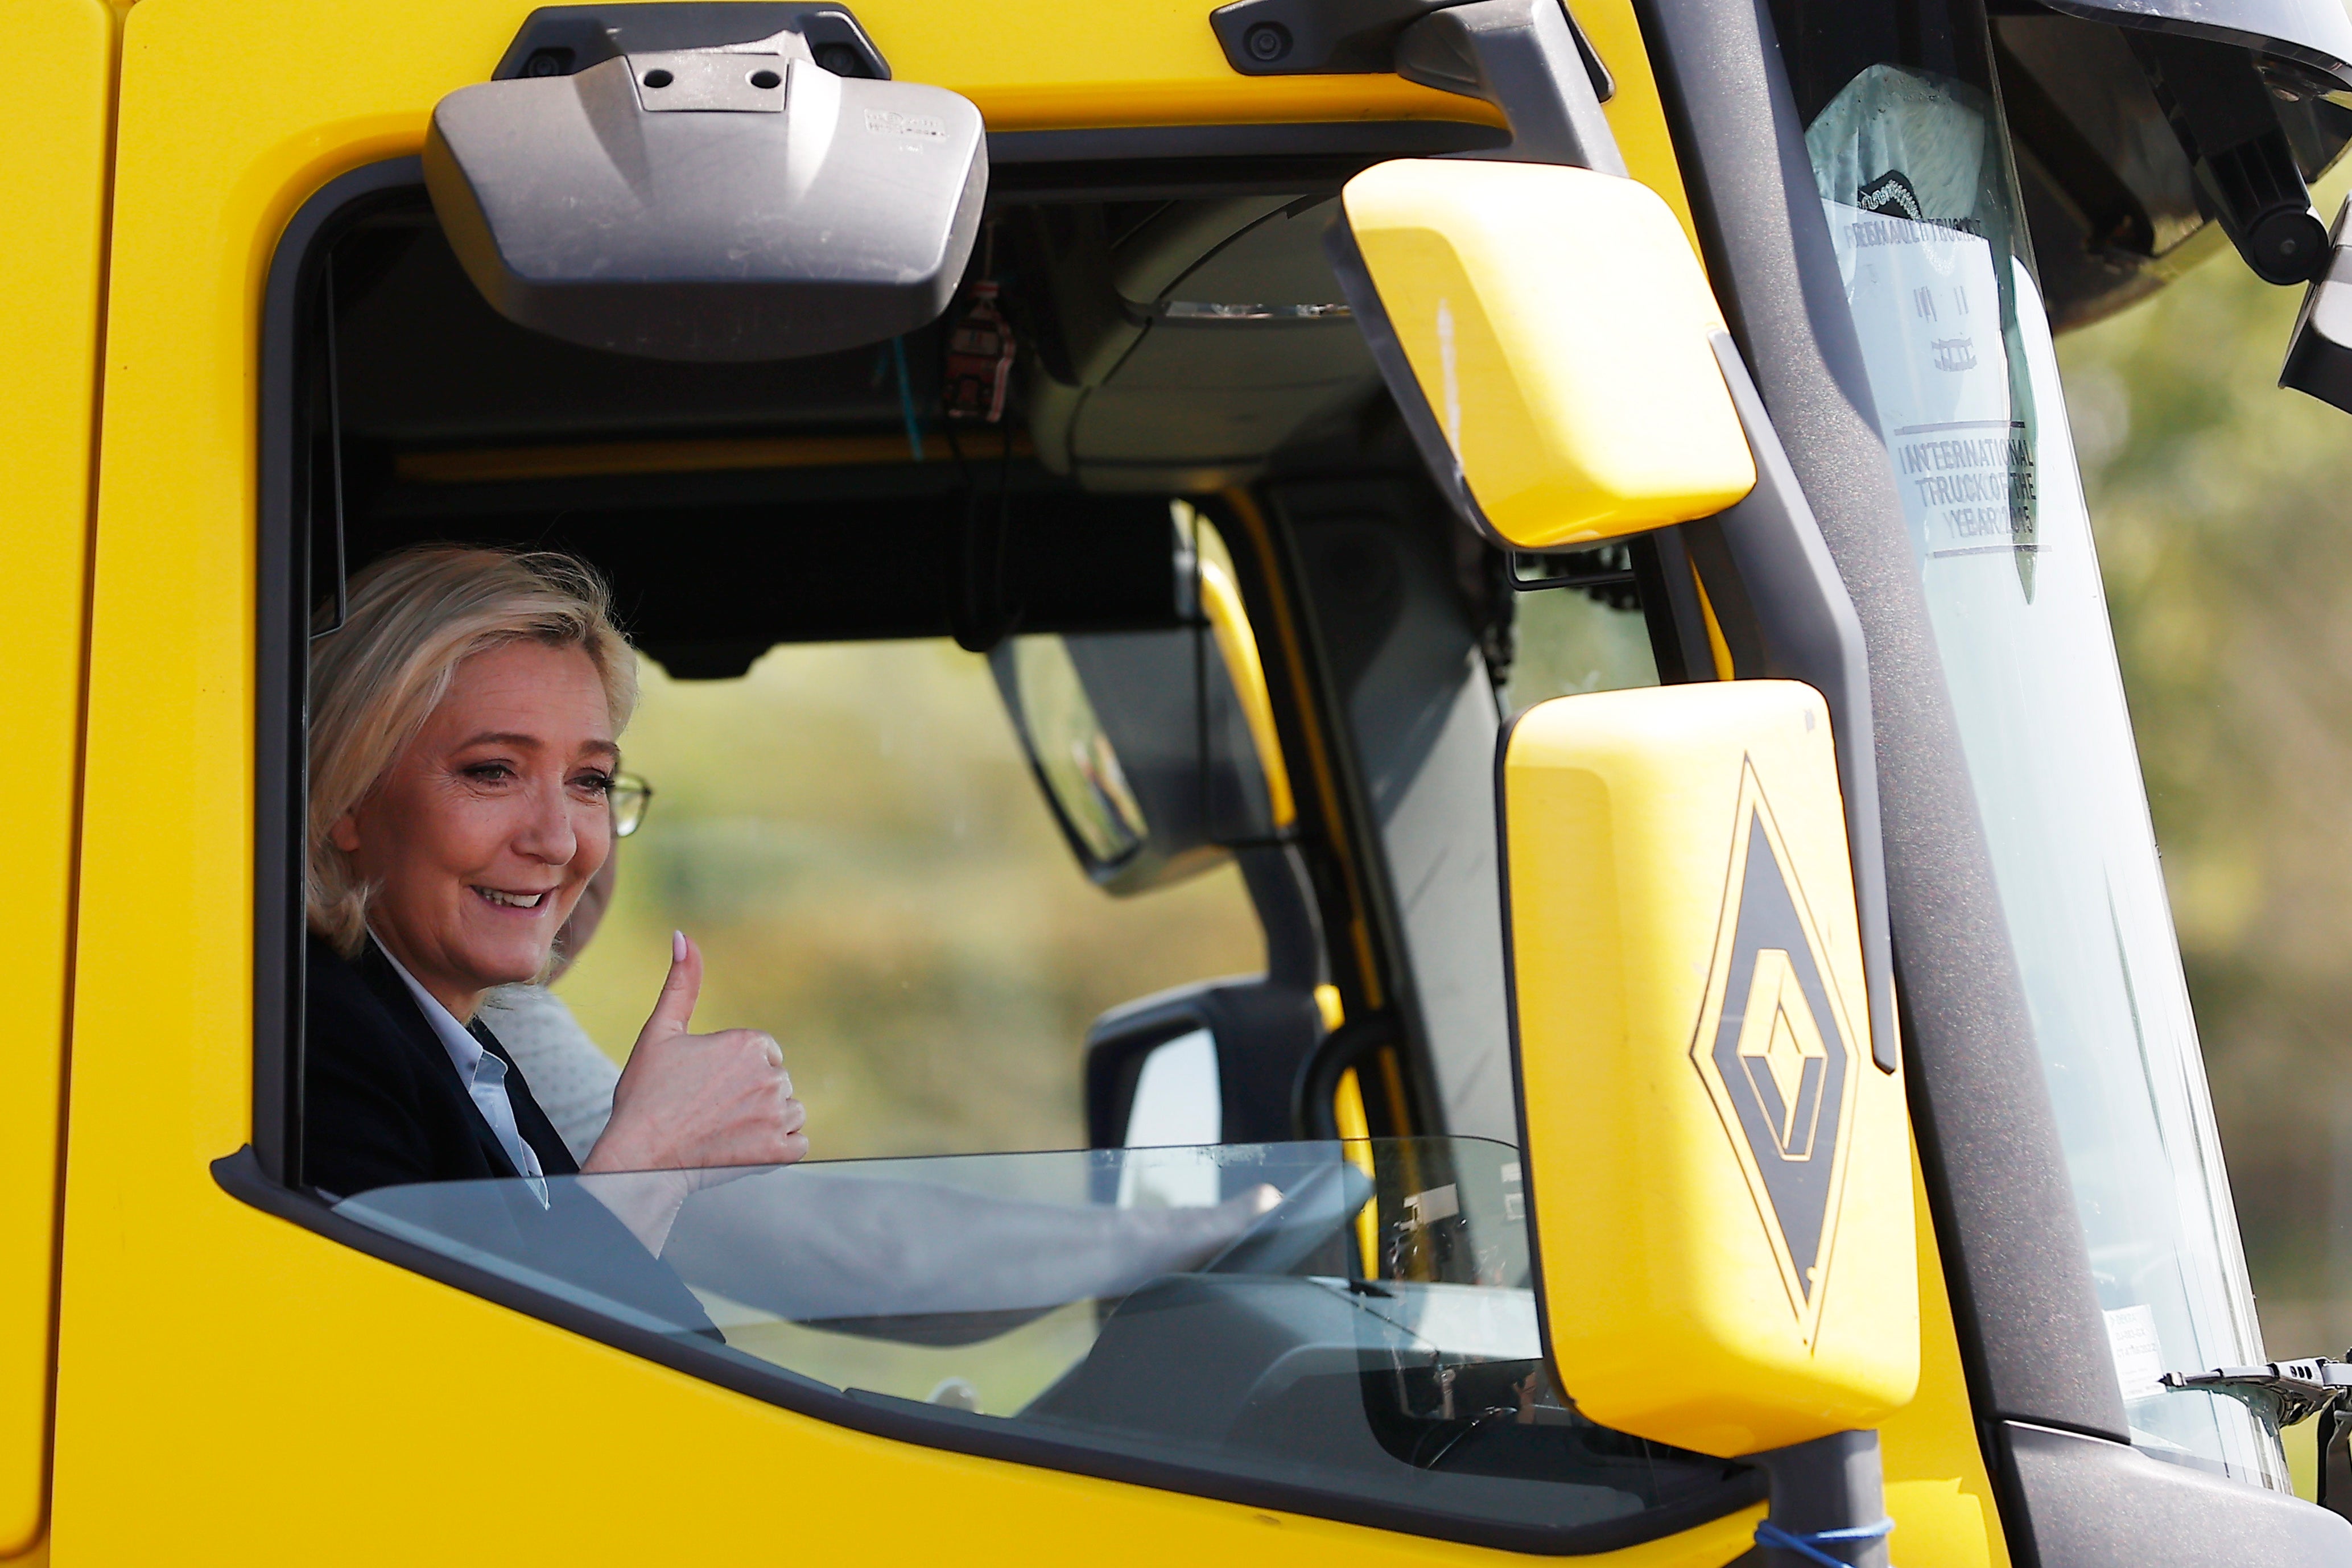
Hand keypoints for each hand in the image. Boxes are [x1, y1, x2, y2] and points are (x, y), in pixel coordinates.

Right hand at [584, 931, 807, 1177]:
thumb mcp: (660, 1032)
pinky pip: (799, 1143)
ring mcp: (777, 1115)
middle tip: (710, 1109)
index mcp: (749, 1043)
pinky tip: (746, 1146)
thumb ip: (681, 984)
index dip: (735, 1069)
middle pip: (777, 1080)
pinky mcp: (780, 1152)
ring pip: (790, 1110)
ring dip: (767, 1120)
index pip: (764, 1052)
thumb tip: (682, 935)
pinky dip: (778, 1147)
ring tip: (727, 1128)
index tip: (707, 1085)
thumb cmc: (646, 1096)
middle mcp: (770, 1075)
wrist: (639, 1159)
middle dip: (751, 1093)